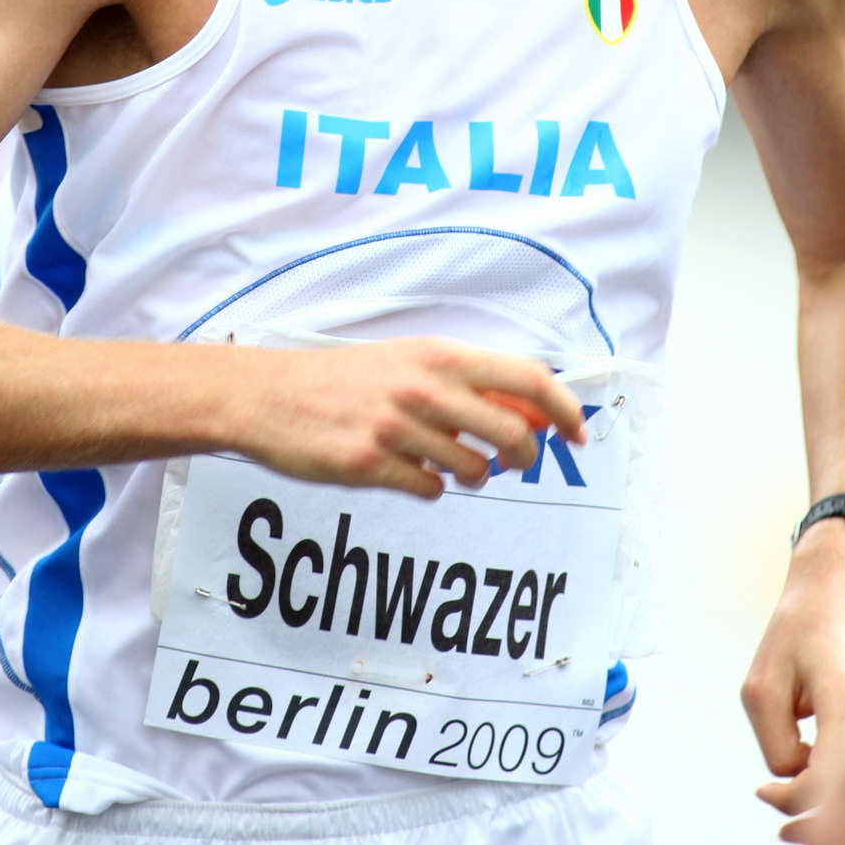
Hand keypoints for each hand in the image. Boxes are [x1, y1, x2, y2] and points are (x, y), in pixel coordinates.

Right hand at [226, 337, 586, 500]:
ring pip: (472, 470)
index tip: (578, 434)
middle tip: (514, 463)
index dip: (564, 409)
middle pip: (512, 434)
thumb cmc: (344, 378)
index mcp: (438, 355)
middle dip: (524, 458)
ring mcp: (396, 427)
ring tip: (441, 461)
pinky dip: (427, 487)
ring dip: (470, 474)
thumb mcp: (408, 362)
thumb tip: (530, 413)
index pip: (528, 378)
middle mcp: (423, 388)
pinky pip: (429, 490)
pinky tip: (404, 470)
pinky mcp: (368, 464)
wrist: (267, 394)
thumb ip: (466, 383)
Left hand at [741, 519, 844, 836]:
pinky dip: (840, 767)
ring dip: (824, 785)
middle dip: (810, 808)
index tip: (762, 792)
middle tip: (776, 805)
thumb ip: (772, 739)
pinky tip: (816, 753)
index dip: (787, 803)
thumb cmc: (802, 623)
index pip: (824, 787)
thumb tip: (789, 780)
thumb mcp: (762, 680)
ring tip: (792, 768)